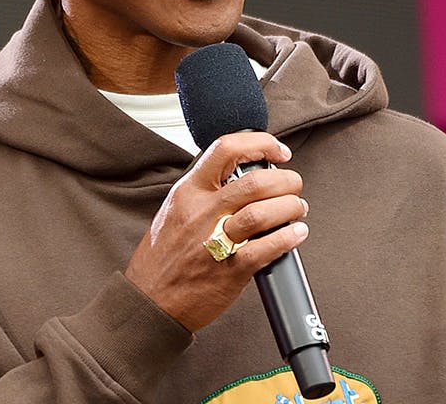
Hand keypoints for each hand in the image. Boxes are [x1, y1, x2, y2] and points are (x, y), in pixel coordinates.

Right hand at [124, 132, 309, 331]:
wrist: (149, 301)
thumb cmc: (162, 259)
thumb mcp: (174, 211)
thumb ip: (204, 193)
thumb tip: (242, 178)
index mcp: (188, 192)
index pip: (225, 149)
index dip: (260, 143)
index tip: (277, 151)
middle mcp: (202, 212)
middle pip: (255, 181)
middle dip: (286, 180)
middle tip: (294, 186)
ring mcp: (215, 241)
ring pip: (264, 212)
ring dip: (290, 207)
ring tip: (297, 209)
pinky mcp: (230, 270)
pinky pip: (267, 247)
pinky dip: (289, 237)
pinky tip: (295, 234)